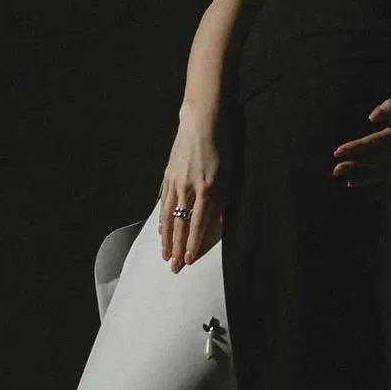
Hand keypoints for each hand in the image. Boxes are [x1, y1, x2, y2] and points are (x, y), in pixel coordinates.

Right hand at [159, 108, 224, 271]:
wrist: (200, 122)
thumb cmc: (220, 147)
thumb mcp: (229, 174)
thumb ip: (224, 200)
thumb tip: (221, 223)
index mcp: (207, 189)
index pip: (198, 224)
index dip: (192, 244)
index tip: (188, 260)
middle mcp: (188, 188)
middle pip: (180, 224)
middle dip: (176, 248)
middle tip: (173, 267)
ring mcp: (175, 182)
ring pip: (168, 215)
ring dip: (166, 238)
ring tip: (164, 254)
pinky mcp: (168, 175)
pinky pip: (163, 201)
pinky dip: (162, 217)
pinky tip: (160, 229)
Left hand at [331, 96, 390, 192]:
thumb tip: (372, 117)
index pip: (373, 143)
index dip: (354, 148)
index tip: (336, 152)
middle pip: (375, 163)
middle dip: (355, 168)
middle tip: (335, 172)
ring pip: (386, 177)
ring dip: (367, 180)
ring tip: (351, 183)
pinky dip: (385, 191)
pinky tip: (374, 194)